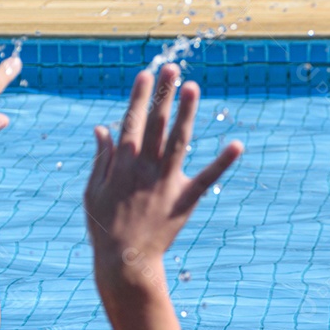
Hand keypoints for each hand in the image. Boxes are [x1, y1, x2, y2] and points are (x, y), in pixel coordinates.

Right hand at [83, 64, 242, 267]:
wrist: (125, 261)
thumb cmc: (104, 226)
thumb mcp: (92, 190)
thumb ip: (101, 158)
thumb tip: (104, 127)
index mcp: (121, 163)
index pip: (132, 121)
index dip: (140, 97)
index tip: (145, 74)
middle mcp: (145, 167)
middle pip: (156, 123)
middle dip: (163, 94)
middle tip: (171, 68)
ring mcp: (166, 181)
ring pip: (179, 140)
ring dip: (186, 113)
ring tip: (193, 87)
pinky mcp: (185, 198)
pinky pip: (208, 177)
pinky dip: (223, 162)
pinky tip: (237, 144)